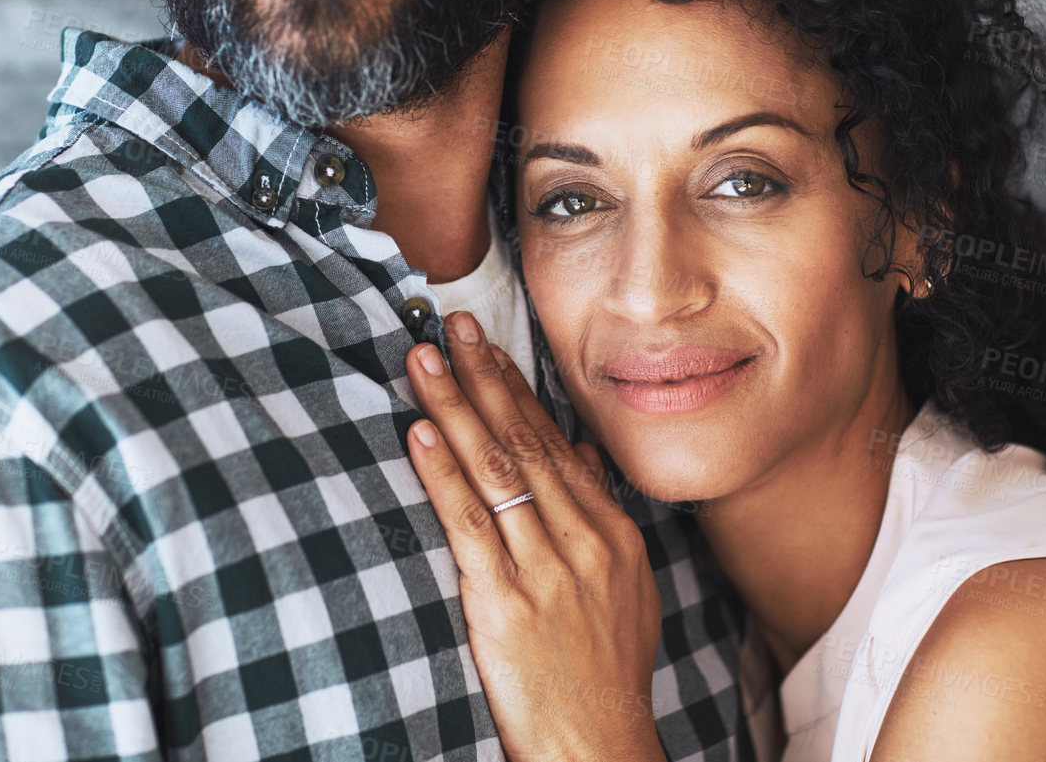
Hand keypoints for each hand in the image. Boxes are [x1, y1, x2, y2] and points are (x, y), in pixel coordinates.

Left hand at [404, 312, 666, 761]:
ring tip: (424, 361)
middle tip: (451, 326)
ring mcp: (546, 568)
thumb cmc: (606, 672)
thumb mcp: (626, 587)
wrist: (598, 744)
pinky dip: (442, 473)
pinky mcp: (505, 602)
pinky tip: (419, 434)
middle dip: (484, 377)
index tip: (486, 346)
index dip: (516, 390)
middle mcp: (583, 539)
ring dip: (455, 407)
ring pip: (496, 469)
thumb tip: (577, 451)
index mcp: (611, 532)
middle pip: (525, 440)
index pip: (554, 442)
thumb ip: (600, 513)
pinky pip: (469, 523)